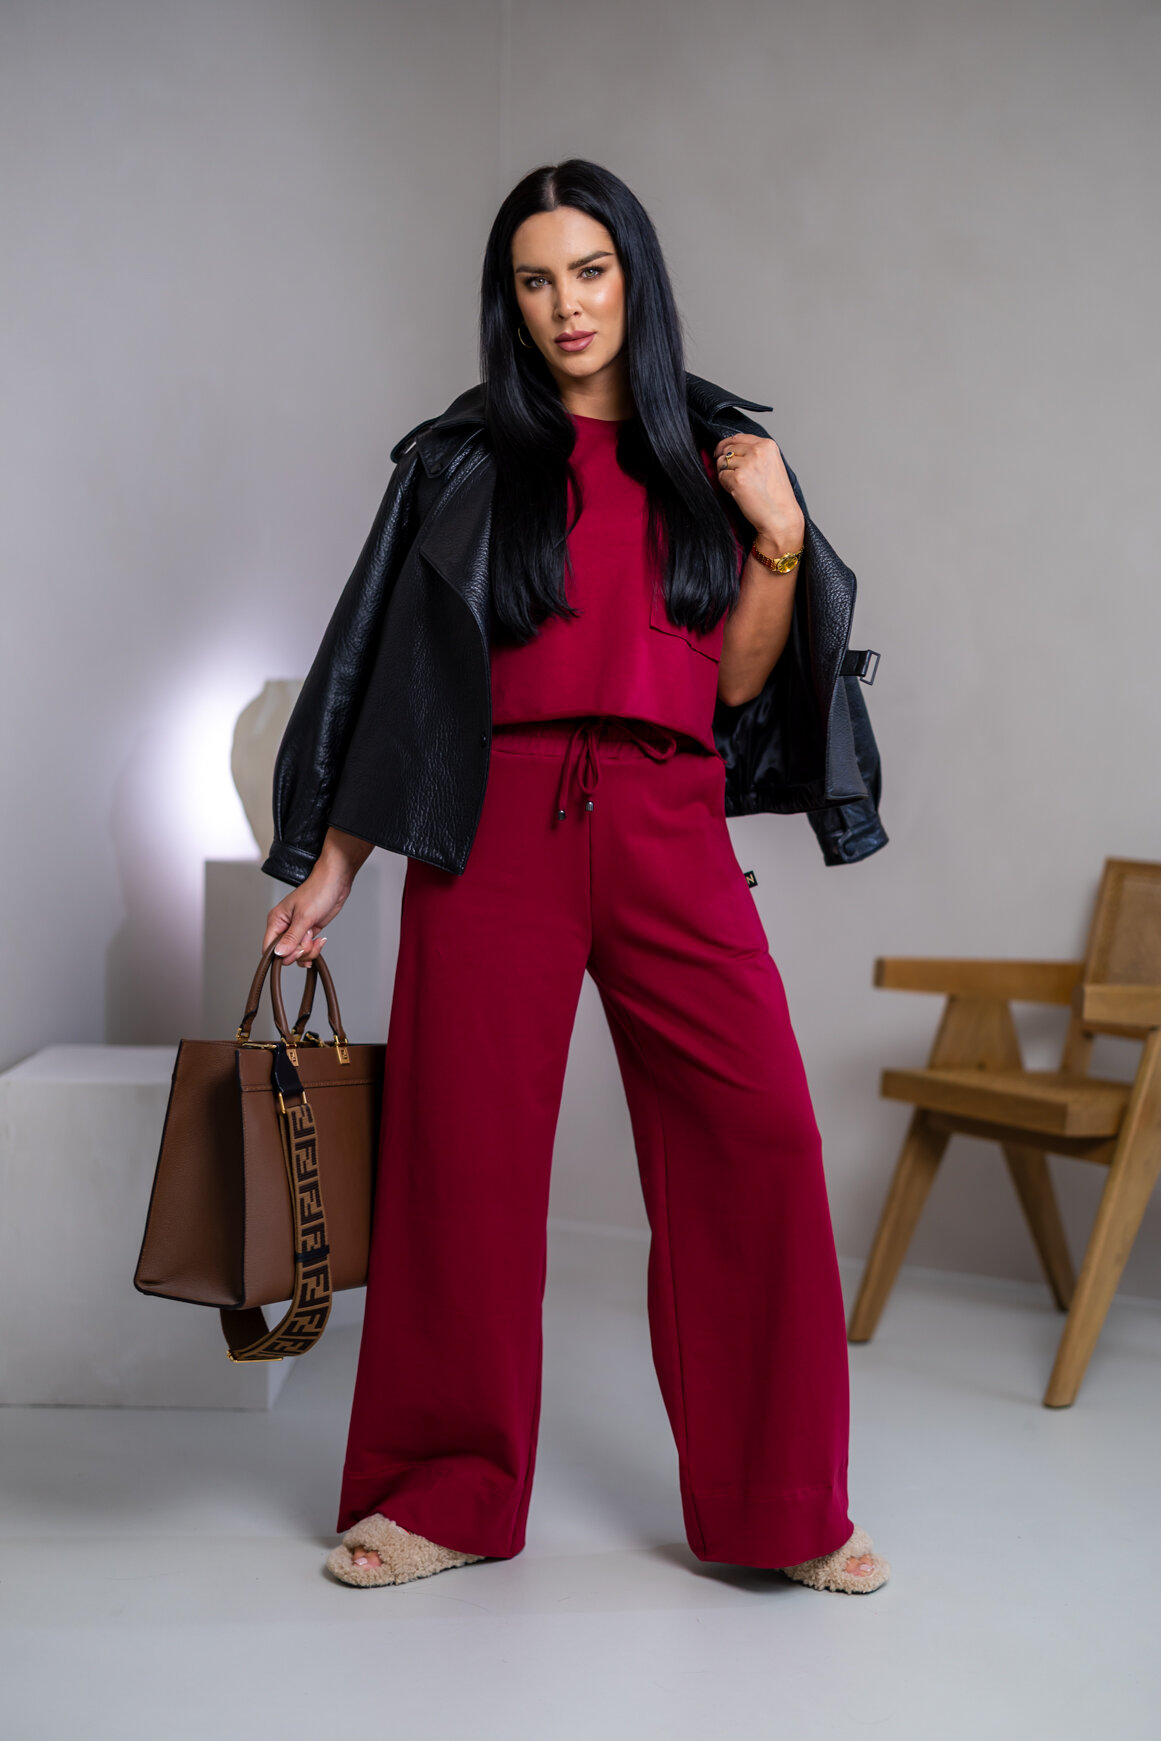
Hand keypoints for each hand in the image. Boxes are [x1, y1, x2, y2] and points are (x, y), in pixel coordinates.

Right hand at [261, 863, 350, 965]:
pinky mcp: (308, 932)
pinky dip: (314, 949)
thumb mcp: (304, 916)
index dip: (281, 954)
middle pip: (284, 953)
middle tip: (308, 938)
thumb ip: (291, 938)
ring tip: (315, 936)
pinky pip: (306, 949)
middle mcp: (284, 926)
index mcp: (276, 920)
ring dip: (309, 950)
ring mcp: (296, 930)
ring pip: (297, 953)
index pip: (269, 947)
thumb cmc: (318, 891)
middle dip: (299, 951)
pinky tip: (320, 941)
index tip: (296, 950)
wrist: (336, 882)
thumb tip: (278, 953)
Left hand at [713, 434, 804, 558]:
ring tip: (740, 486)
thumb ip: (755, 453)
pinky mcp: (738, 479)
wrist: (780, 517)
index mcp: (768, 445)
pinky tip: (738, 492)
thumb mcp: (772, 464)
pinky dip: (725, 485)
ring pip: (722, 462)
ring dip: (725, 474)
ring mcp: (747, 464)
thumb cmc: (777, 496)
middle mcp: (758, 451)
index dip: (725, 444)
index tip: (720, 451)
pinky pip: (721, 476)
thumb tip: (731, 449)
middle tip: (729, 474)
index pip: (738, 437)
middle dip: (724, 460)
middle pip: (727, 449)